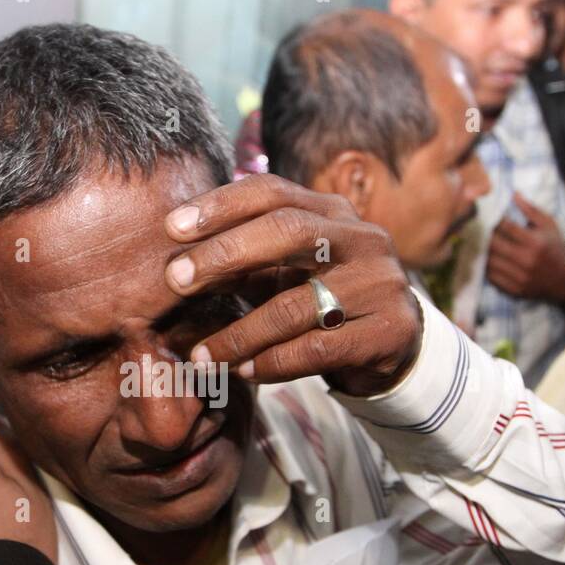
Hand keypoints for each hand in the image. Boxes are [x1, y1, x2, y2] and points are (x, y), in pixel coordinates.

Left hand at [163, 174, 421, 397]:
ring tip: (201, 356)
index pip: (273, 192)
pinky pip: (316, 350)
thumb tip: (176, 262)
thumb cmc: (322, 299)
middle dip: (225, 253)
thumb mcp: (285, 272)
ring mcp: (379, 284)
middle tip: (176, 280)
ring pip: (296, 306)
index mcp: (332, 212)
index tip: (171, 227)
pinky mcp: (387, 332)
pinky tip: (242, 372)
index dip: (221, 205)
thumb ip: (243, 262)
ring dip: (239, 334)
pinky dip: (271, 363)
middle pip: (288, 232)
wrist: (394, 342)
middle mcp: (362, 238)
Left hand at [485, 194, 564, 302]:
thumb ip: (530, 210)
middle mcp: (526, 260)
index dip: (493, 220)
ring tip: (481, 245)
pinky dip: (487, 268)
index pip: (505, 227)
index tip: (488, 216)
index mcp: (534, 242)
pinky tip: (489, 260)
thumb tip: (512, 194)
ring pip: (489, 262)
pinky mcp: (514, 290)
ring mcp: (519, 277)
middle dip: (485, 236)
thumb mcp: (549, 225)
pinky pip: (491, 277)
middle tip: (479, 231)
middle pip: (493, 244)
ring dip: (483, 252)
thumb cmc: (555, 248)